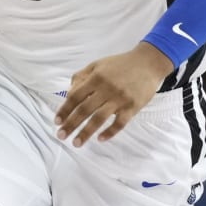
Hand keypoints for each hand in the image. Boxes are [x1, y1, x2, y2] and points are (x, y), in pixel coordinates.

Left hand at [55, 43, 173, 145]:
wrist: (148, 63)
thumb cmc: (120, 64)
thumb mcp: (98, 65)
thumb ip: (82, 77)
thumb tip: (69, 94)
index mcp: (96, 77)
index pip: (75, 96)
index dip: (65, 110)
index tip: (57, 121)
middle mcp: (106, 89)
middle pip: (84, 109)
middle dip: (71, 124)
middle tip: (61, 136)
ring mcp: (120, 99)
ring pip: (99, 118)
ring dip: (86, 132)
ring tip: (76, 142)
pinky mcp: (132, 107)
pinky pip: (120, 123)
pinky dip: (110, 132)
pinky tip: (100, 139)